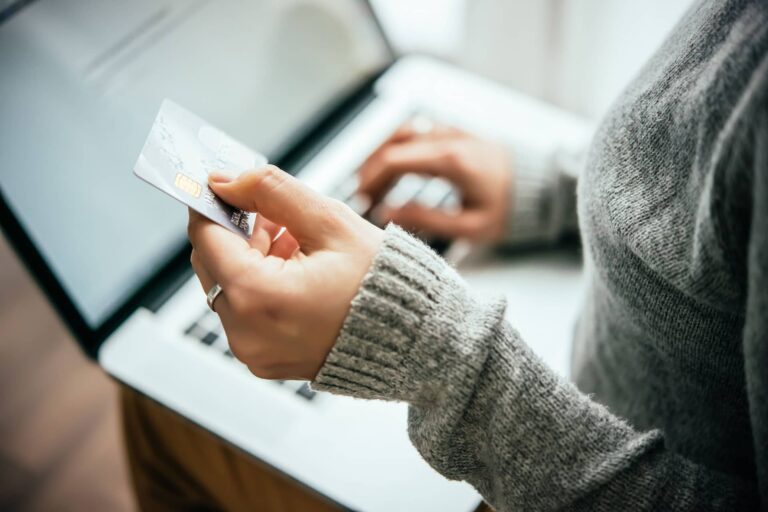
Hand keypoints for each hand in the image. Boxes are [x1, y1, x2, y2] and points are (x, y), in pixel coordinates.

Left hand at [187, 165, 384, 379]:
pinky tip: (298, 272)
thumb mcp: (330, 222)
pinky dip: (261, 286)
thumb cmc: (383, 285)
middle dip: (239, 231)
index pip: (206, 236)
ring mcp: (253, 352)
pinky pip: (245, 312)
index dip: (212, 203)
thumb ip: (271, 191)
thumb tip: (226, 180)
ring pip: (228, 286)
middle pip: (212, 262)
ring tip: (299, 247)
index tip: (224, 185)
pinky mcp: (263, 359)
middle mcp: (245, 333)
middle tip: (277, 216)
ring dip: (252, 258)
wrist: (414, 338)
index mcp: (257, 298)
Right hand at [358, 123, 511, 240]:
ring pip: (401, 132)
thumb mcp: (470, 226)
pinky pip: (416, 131)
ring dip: (381, 155)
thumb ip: (426, 219)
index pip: (393, 160)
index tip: (361, 201)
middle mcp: (448, 138)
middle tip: (361, 196)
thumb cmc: (510, 210)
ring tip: (372, 183)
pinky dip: (398, 147)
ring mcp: (451, 131)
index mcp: (450, 160)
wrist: (542, 188)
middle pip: (392, 143)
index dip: (370, 180)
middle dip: (370, 169)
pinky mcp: (455, 133)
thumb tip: (387, 213)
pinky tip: (393, 168)